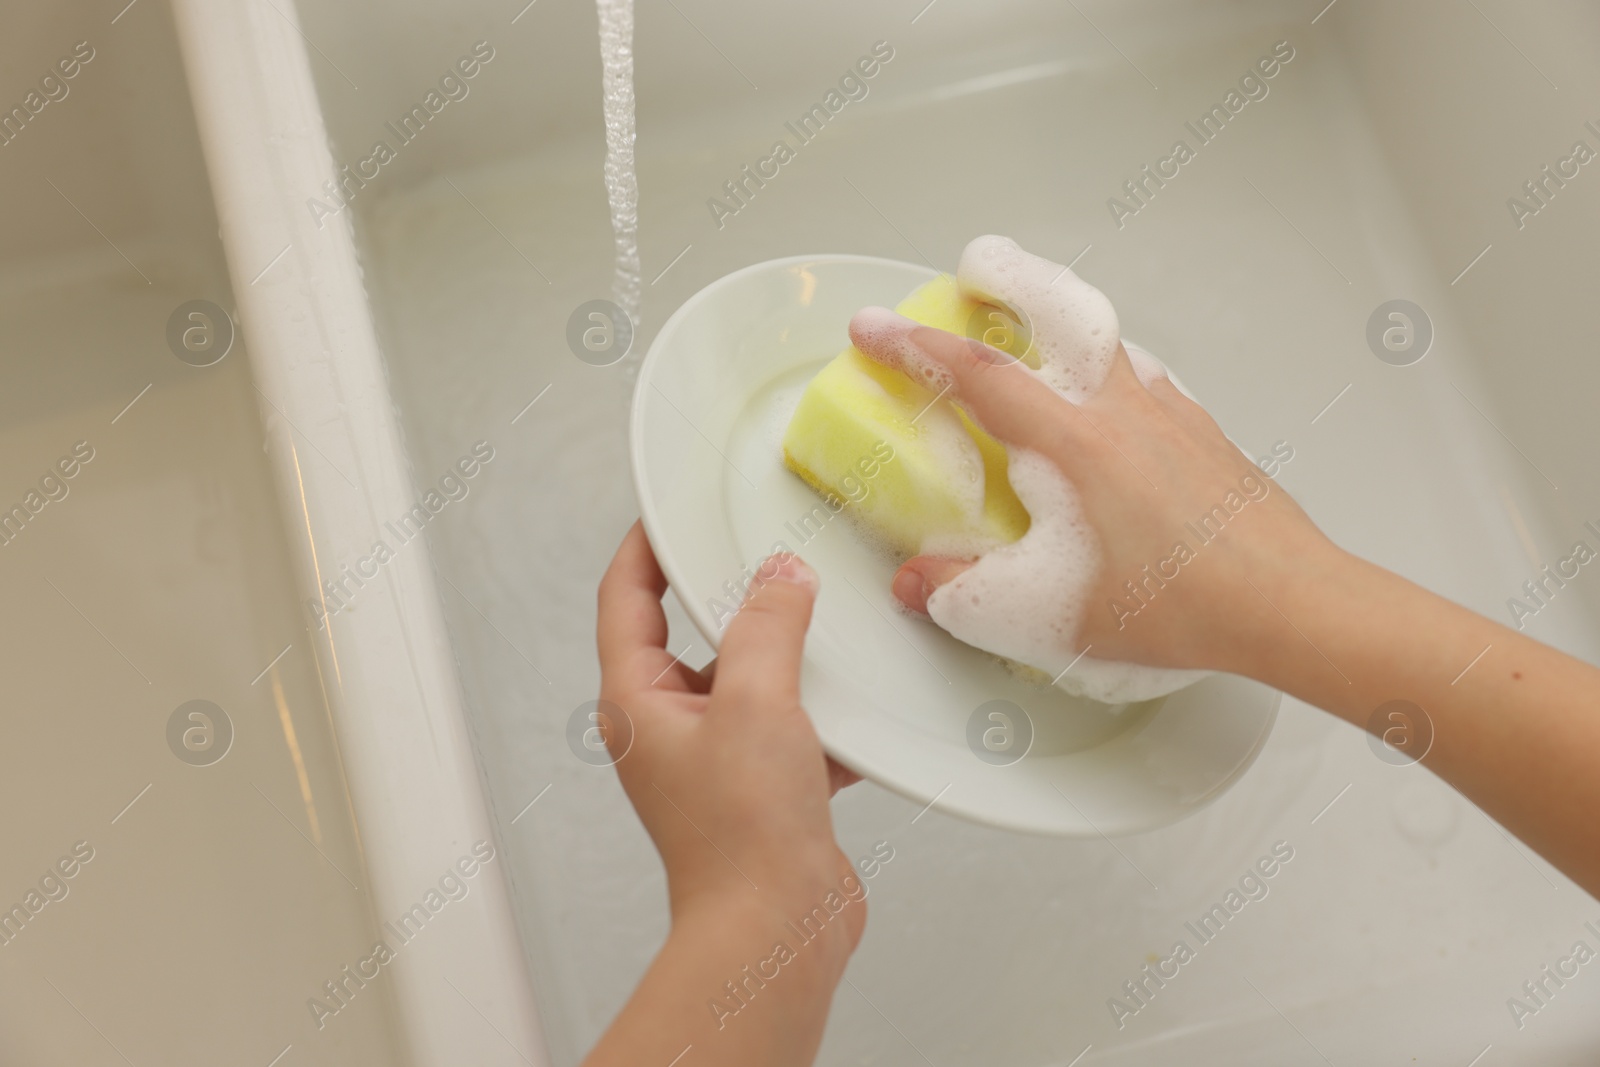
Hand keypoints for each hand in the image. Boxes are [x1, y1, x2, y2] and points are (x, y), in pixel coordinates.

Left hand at [596, 521, 862, 950]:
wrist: (778, 932)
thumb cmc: (741, 838)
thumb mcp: (755, 701)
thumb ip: (767, 625)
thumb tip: (780, 576)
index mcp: (639, 701)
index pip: (626, 598)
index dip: (646, 546)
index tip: (674, 510)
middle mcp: (670, 728)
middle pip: (696, 636)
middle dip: (739, 600)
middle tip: (774, 556)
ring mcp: (718, 759)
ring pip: (752, 682)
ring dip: (791, 661)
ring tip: (827, 629)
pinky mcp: (764, 788)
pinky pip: (793, 728)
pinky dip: (824, 716)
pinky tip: (860, 709)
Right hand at [848, 313, 1332, 676]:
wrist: (1287, 603)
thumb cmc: (1178, 605)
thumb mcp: (1043, 613)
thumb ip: (963, 593)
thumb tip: (917, 582)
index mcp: (1073, 441)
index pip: (976, 374)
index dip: (913, 346)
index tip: (873, 329)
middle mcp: (1123, 411)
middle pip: (1061, 308)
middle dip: (1009, 275)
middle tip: (977, 265)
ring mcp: (1173, 415)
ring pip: (1110, 340)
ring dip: (1065, 323)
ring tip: (1038, 337)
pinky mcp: (1206, 437)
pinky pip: (1150, 380)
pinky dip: (1114, 370)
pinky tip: (1114, 406)